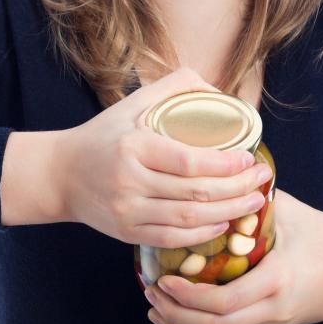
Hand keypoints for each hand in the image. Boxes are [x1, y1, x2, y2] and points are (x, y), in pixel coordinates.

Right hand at [53, 66, 271, 247]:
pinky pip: (173, 237)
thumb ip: (175, 86)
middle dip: (237, 189)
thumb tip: (218, 91)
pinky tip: (224, 222)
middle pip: (194, 192)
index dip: (225, 165)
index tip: (249, 159)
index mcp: (134, 146)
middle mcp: (129, 181)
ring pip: (188, 218)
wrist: (60, 175)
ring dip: (228, 213)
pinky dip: (203, 233)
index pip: (189, 161)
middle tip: (262, 179)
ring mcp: (127, 211)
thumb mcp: (134, 102)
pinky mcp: (127, 232)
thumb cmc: (105, 134)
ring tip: (253, 202)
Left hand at [142, 188, 322, 323]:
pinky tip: (184, 322)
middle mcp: (273, 311)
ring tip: (158, 312)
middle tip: (151, 293)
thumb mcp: (291, 211)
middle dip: (176, 316)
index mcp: (276, 281)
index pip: (223, 304)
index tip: (163, 279)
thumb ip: (254, 197)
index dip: (187, 297)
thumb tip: (218, 176)